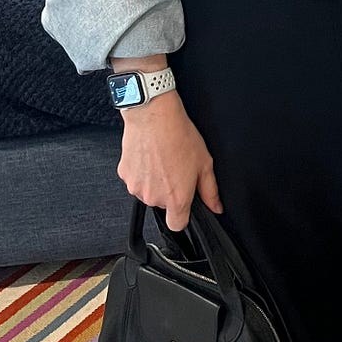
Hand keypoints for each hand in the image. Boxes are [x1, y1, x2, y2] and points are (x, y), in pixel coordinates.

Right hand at [117, 94, 224, 233]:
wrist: (153, 116)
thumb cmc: (179, 136)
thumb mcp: (204, 164)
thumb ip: (210, 191)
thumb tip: (216, 206)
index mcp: (176, 198)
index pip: (176, 225)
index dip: (182, 216)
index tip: (185, 204)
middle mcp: (154, 197)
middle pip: (163, 205)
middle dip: (169, 192)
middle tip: (176, 169)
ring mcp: (136, 187)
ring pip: (148, 192)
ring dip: (154, 182)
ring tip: (162, 160)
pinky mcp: (125, 175)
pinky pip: (135, 180)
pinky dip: (142, 172)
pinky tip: (150, 156)